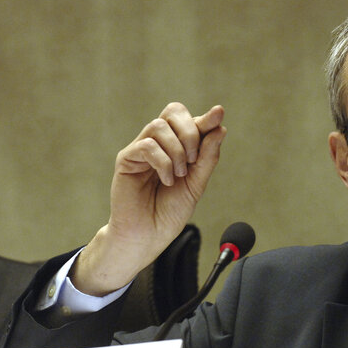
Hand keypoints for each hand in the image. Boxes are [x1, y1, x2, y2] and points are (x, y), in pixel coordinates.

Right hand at [72, 103, 226, 295]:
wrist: (149, 235)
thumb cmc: (170, 212)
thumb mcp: (197, 183)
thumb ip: (207, 157)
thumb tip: (220, 128)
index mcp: (177, 147)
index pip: (190, 121)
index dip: (205, 118)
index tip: (219, 114)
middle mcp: (159, 144)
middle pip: (173, 112)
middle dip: (190, 132)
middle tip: (194, 160)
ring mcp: (141, 150)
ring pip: (159, 126)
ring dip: (177, 150)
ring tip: (179, 175)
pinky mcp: (127, 159)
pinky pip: (147, 145)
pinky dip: (163, 163)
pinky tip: (167, 181)